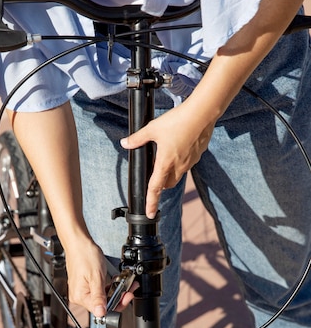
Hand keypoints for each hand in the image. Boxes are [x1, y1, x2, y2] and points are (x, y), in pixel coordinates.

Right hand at [65, 237, 134, 317]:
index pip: (101, 310)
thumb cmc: (84, 255)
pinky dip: (110, 286)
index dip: (117, 305)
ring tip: (125, 283)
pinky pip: (100, 290)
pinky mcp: (86, 285)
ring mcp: (83, 290)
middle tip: (129, 289)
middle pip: (103, 304)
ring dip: (116, 291)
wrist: (79, 243)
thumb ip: (99, 297)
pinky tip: (116, 281)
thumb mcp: (96, 276)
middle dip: (119, 297)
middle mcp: (80, 296)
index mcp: (80, 296)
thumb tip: (100, 313)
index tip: (127, 296)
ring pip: (104, 297)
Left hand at [120, 100, 213, 217]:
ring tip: (166, 156)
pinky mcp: (198, 155)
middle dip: (160, 184)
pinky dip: (181, 162)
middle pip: (168, 184)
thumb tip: (125, 143)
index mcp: (165, 163)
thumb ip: (138, 138)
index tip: (150, 213)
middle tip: (154, 173)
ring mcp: (190, 162)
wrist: (203, 113)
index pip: (155, 188)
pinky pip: (187, 164)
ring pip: (178, 175)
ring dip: (171, 173)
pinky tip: (179, 147)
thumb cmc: (177, 120)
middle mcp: (179, 166)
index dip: (151, 202)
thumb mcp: (153, 128)